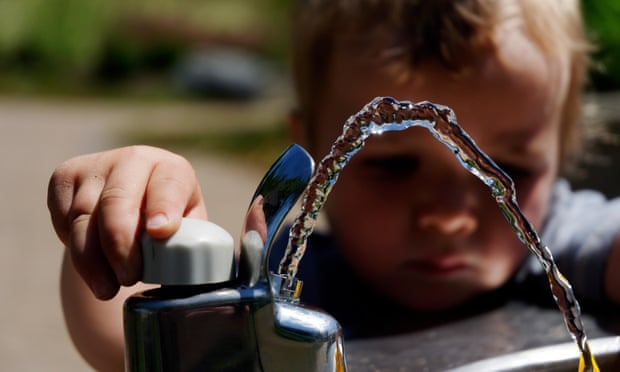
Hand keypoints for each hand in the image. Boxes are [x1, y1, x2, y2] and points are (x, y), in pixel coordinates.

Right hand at [48, 145, 206, 299]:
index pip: (168, 185)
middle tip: (128, 278)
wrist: (130, 207)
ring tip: (107, 289)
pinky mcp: (65, 178)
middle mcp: (134, 160)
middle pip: (117, 201)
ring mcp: (96, 166)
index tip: (161, 231)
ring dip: (93, 261)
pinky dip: (77, 252)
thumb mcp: (187, 230)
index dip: (163, 207)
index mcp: (172, 169)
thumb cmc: (167, 224)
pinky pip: (64, 222)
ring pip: (84, 217)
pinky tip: (93, 270)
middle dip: (120, 245)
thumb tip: (188, 267)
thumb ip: (188, 244)